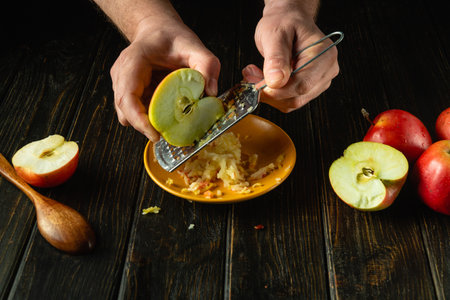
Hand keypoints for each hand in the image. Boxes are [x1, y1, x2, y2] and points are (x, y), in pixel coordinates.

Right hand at [110, 16, 219, 140]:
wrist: (159, 31)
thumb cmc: (173, 38)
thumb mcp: (196, 48)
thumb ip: (207, 66)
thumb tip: (210, 93)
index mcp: (134, 61)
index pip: (127, 95)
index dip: (138, 119)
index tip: (155, 134)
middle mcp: (122, 73)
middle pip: (124, 109)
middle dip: (144, 126)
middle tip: (166, 135)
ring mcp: (121, 83)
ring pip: (126, 114)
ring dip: (145, 122)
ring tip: (167, 122)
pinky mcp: (128, 92)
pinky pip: (134, 111)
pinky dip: (148, 117)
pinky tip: (164, 114)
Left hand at [242, 0, 338, 111]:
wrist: (288, 21)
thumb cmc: (284, 23)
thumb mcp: (275, 34)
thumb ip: (276, 58)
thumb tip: (276, 82)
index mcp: (323, 55)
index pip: (302, 84)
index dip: (277, 91)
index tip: (256, 87)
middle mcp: (326, 70)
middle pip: (297, 97)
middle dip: (269, 92)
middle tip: (250, 77)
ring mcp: (319, 81)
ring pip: (291, 102)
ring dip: (269, 94)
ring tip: (254, 75)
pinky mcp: (309, 88)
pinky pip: (289, 101)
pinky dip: (272, 94)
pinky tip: (263, 79)